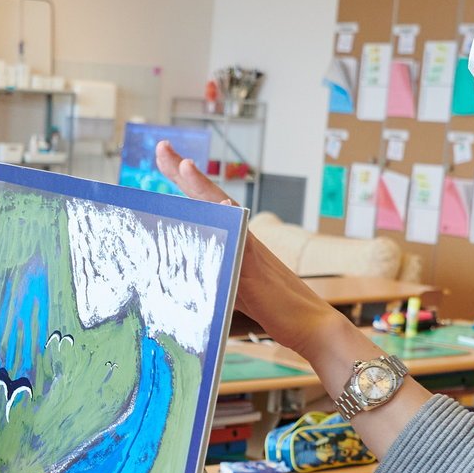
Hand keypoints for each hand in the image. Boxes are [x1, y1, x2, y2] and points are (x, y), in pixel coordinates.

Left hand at [157, 139, 350, 358]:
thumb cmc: (272, 309)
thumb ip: (211, 276)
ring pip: (226, 212)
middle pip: (211, 198)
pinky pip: (244, 245)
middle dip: (184, 172)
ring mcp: (252, 251)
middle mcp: (244, 238)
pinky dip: (234, 226)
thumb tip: (179, 279)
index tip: (164, 155)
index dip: (184, 182)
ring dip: (204, 189)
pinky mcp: (258, 271)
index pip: (205, 205)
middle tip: (162, 147)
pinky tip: (224, 207)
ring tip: (183, 165)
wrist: (311, 325)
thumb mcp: (231, 290)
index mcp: (235, 241)